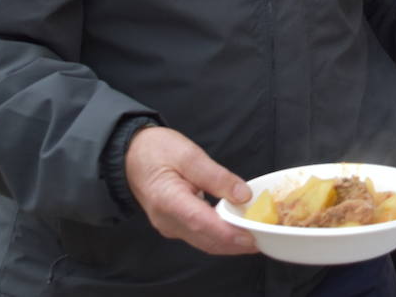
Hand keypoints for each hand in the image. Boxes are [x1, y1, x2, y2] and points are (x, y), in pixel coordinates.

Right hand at [124, 126, 256, 255]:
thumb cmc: (156, 150)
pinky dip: (220, 237)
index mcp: (168, 200)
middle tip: (265, 238)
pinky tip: (238, 229)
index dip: (229, 233)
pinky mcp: (174, 225)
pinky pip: (200, 236)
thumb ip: (216, 176)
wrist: (130, 156)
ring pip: (204, 242)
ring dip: (230, 243)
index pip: (202, 223)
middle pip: (206, 239)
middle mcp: (168, 221)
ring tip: (257, 236)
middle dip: (236, 244)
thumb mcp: (188, 153)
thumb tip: (243, 195)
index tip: (253, 236)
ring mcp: (170, 226)